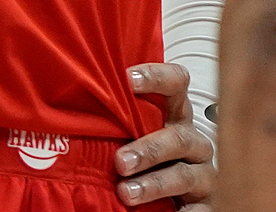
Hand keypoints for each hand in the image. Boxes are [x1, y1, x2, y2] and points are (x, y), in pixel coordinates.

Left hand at [115, 61, 215, 207]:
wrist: (170, 192)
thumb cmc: (147, 157)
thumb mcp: (134, 133)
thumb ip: (117, 121)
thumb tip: (70, 107)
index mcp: (176, 115)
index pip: (176, 84)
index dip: (157, 77)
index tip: (127, 80)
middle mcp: (192, 141)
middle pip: (179, 137)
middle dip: (149, 149)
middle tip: (120, 161)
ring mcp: (202, 173)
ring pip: (184, 175)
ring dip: (154, 184)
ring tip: (126, 192)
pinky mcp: (206, 203)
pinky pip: (201, 209)